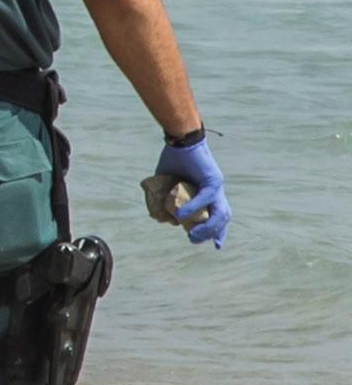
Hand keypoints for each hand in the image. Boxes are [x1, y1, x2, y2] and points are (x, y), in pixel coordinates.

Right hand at [150, 130, 229, 248]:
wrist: (180, 138)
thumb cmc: (173, 157)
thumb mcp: (166, 182)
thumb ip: (165, 198)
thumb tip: (161, 217)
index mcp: (209, 192)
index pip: (219, 216)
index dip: (218, 231)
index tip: (216, 246)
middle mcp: (217, 191)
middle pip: (223, 218)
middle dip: (212, 233)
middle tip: (194, 240)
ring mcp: (217, 186)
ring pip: (220, 213)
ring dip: (208, 226)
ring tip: (191, 234)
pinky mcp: (213, 179)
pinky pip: (205, 198)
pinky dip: (193, 208)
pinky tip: (182, 215)